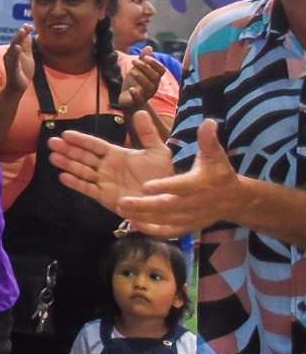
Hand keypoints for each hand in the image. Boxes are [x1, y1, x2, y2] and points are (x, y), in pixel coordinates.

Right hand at [3, 25, 34, 94]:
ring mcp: (11, 61)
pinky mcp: (12, 68)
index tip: (29, 25)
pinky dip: (15, 53)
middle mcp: (10, 54)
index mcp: (14, 51)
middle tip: (26, 26)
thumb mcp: (28, 56)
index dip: (24, 32)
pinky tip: (18, 47)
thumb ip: (27, 46)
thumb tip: (28, 34)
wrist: (18, 86)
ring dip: (18, 39)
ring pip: (14, 48)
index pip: (20, 39)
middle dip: (21, 33)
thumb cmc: (22, 71)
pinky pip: (14, 60)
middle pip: (16, 41)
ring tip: (22, 32)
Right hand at [46, 109, 172, 215]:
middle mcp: (106, 167)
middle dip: (68, 149)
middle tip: (52, 142)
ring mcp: (103, 182)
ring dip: (67, 164)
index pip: (94, 144)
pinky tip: (63, 177)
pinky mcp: (104, 197)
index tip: (66, 134)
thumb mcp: (157, 152)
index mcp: (115, 154)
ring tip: (53, 157)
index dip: (80, 139)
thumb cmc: (161, 176)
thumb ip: (147, 133)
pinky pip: (87, 189)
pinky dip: (75, 183)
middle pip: (83, 156)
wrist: (166, 200)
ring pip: (81, 171)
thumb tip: (141, 112)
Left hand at [119, 50, 165, 110]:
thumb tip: (149, 46)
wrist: (128, 100)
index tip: (145, 57)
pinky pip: (140, 99)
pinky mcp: (137, 102)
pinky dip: (136, 94)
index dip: (155, 63)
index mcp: (154, 79)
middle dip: (144, 68)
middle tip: (133, 61)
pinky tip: (131, 89)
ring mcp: (146, 95)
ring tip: (131, 71)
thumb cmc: (134, 83)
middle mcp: (153, 87)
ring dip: (141, 78)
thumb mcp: (137, 70)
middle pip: (154, 77)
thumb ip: (142, 60)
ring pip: (149, 87)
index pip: (161, 70)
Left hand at [120, 119, 245, 236]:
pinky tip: (132, 224)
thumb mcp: (216, 156)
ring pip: (163, 220)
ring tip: (120, 210)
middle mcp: (193, 204)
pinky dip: (151, 230)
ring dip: (142, 217)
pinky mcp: (186, 227)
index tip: (146, 186)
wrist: (233, 200)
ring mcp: (189, 218)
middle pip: (167, 207)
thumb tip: (208, 122)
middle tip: (122, 201)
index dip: (165, 187)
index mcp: (199, 185)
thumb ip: (208, 141)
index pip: (181, 187)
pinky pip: (167, 231)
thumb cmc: (219, 174)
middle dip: (144, 206)